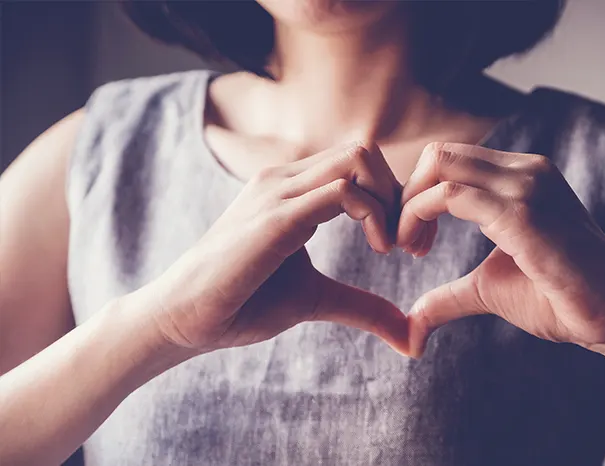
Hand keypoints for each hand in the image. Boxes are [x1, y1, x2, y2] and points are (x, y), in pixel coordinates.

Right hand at [134, 143, 409, 354]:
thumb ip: (362, 306)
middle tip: (409, 244)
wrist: (183, 318)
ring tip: (393, 246)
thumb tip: (409, 335)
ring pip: (357, 159)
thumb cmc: (242, 303)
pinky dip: (374, 214)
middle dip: (401, 194)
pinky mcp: (275, 218)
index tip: (409, 243)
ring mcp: (278, 192)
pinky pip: (341, 191)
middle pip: (364, 152)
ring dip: (392, 200)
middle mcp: (284, 179)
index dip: (395, 198)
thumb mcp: (317, 299)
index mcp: (292, 189)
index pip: (359, 164)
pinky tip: (378, 249)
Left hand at [398, 143, 604, 356]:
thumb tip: (413, 321)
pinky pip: (451, 195)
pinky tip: (419, 250)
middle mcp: (526, 170)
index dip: (419, 195)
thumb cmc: (562, 299)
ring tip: (409, 248)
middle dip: (407, 194)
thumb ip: (450, 295)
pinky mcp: (523, 212)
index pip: (452, 161)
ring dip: (409, 206)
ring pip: (441, 165)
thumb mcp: (491, 288)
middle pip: (440, 154)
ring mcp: (527, 186)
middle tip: (402, 242)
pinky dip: (419, 215)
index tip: (412, 241)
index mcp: (523, 177)